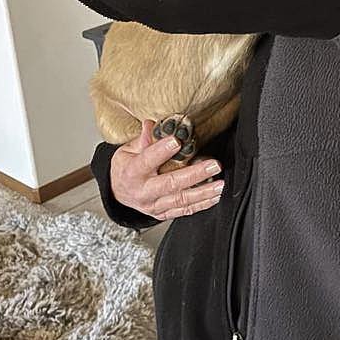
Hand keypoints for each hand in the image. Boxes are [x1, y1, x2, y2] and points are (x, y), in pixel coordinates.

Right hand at [110, 118, 224, 219]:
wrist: (118, 193)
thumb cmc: (125, 168)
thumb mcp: (127, 151)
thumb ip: (143, 140)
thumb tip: (152, 125)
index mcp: (132, 172)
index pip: (147, 160)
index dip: (161, 151)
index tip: (177, 141)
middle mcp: (143, 191)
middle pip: (171, 184)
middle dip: (195, 174)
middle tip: (214, 165)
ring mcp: (154, 205)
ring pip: (181, 200)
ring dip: (204, 192)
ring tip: (220, 184)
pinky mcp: (163, 214)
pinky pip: (184, 211)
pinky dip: (202, 204)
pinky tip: (215, 197)